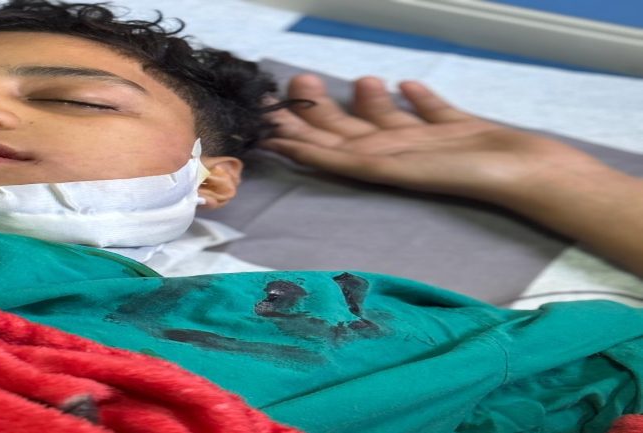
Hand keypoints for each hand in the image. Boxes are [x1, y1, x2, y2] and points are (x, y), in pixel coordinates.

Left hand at [263, 74, 642, 276]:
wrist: (524, 171)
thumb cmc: (460, 173)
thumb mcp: (395, 165)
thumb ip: (350, 159)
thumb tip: (301, 150)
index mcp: (376, 163)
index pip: (325, 150)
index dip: (294, 135)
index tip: (266, 120)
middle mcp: (395, 153)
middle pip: (350, 130)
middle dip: (321, 108)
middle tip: (299, 80)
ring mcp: (426, 143)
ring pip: (389, 118)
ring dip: (368, 100)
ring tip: (357, 79)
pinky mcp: (457, 130)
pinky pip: (431, 111)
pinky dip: (417, 98)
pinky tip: (407, 84)